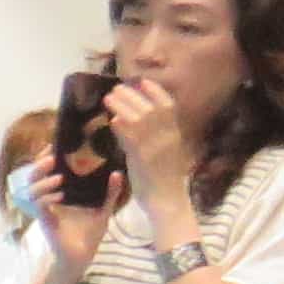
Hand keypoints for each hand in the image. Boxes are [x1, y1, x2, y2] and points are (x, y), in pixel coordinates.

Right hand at [29, 153, 110, 277]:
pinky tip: (59, 197)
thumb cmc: (89, 233)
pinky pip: (38, 206)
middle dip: (39, 166)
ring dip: (43, 183)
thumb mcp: (102, 209)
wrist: (81, 256)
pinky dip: (46, 200)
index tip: (53, 148)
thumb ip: (110, 192)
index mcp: (59, 193)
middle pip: (32, 177)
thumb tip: (118, 173)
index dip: (45, 158)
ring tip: (59, 178)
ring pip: (31, 191)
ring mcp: (44, 210)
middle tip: (51, 159)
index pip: (45, 171)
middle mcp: (48, 200)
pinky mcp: (45, 221)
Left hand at [106, 75, 202, 233]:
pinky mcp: (144, 158)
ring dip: (123, 105)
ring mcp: (156, 147)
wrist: (167, 201)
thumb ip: (154, 136)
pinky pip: (132, 138)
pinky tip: (113, 120)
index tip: (141, 81)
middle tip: (117, 88)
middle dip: (133, 95)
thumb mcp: (163, 152)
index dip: (155, 91)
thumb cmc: (162, 179)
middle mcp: (168, 137)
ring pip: (140, 118)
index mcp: (174, 135)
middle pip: (151, 108)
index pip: (168, 106)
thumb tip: (133, 120)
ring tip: (108, 98)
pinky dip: (122, 126)